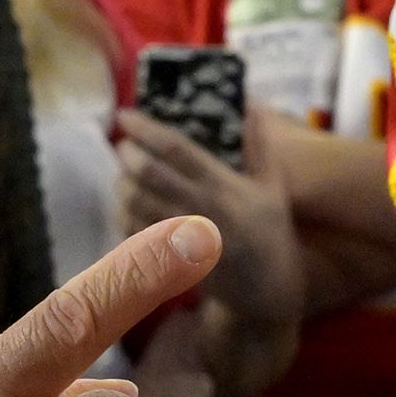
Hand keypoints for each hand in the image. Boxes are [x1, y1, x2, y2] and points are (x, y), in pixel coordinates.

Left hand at [109, 113, 303, 333]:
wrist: (267, 290)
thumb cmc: (270, 234)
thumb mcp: (273, 188)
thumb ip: (260, 146)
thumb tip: (252, 106)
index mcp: (223, 186)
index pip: (176, 149)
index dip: (146, 129)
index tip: (125, 115)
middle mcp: (199, 209)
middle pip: (148, 174)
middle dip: (127, 155)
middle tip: (124, 146)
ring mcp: (183, 238)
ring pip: (135, 204)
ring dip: (122, 185)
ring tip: (123, 175)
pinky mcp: (172, 261)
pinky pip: (134, 234)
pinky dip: (124, 216)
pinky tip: (128, 207)